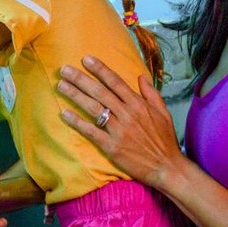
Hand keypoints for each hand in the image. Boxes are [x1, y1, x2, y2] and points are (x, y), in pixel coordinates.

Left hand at [57, 56, 183, 190]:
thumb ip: (151, 93)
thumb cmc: (165, 139)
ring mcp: (118, 130)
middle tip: (65, 69)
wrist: (166, 167)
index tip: (86, 59)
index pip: (115, 82)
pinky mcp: (111, 147)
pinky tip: (65, 114)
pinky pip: (91, 132)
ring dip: (75, 95)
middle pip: (100, 92)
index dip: (100, 69)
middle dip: (80, 79)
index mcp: (138, 104)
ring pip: (93, 108)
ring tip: (61, 85)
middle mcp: (126, 114)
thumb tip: (141, 76)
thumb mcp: (163, 112)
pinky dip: (77, 122)